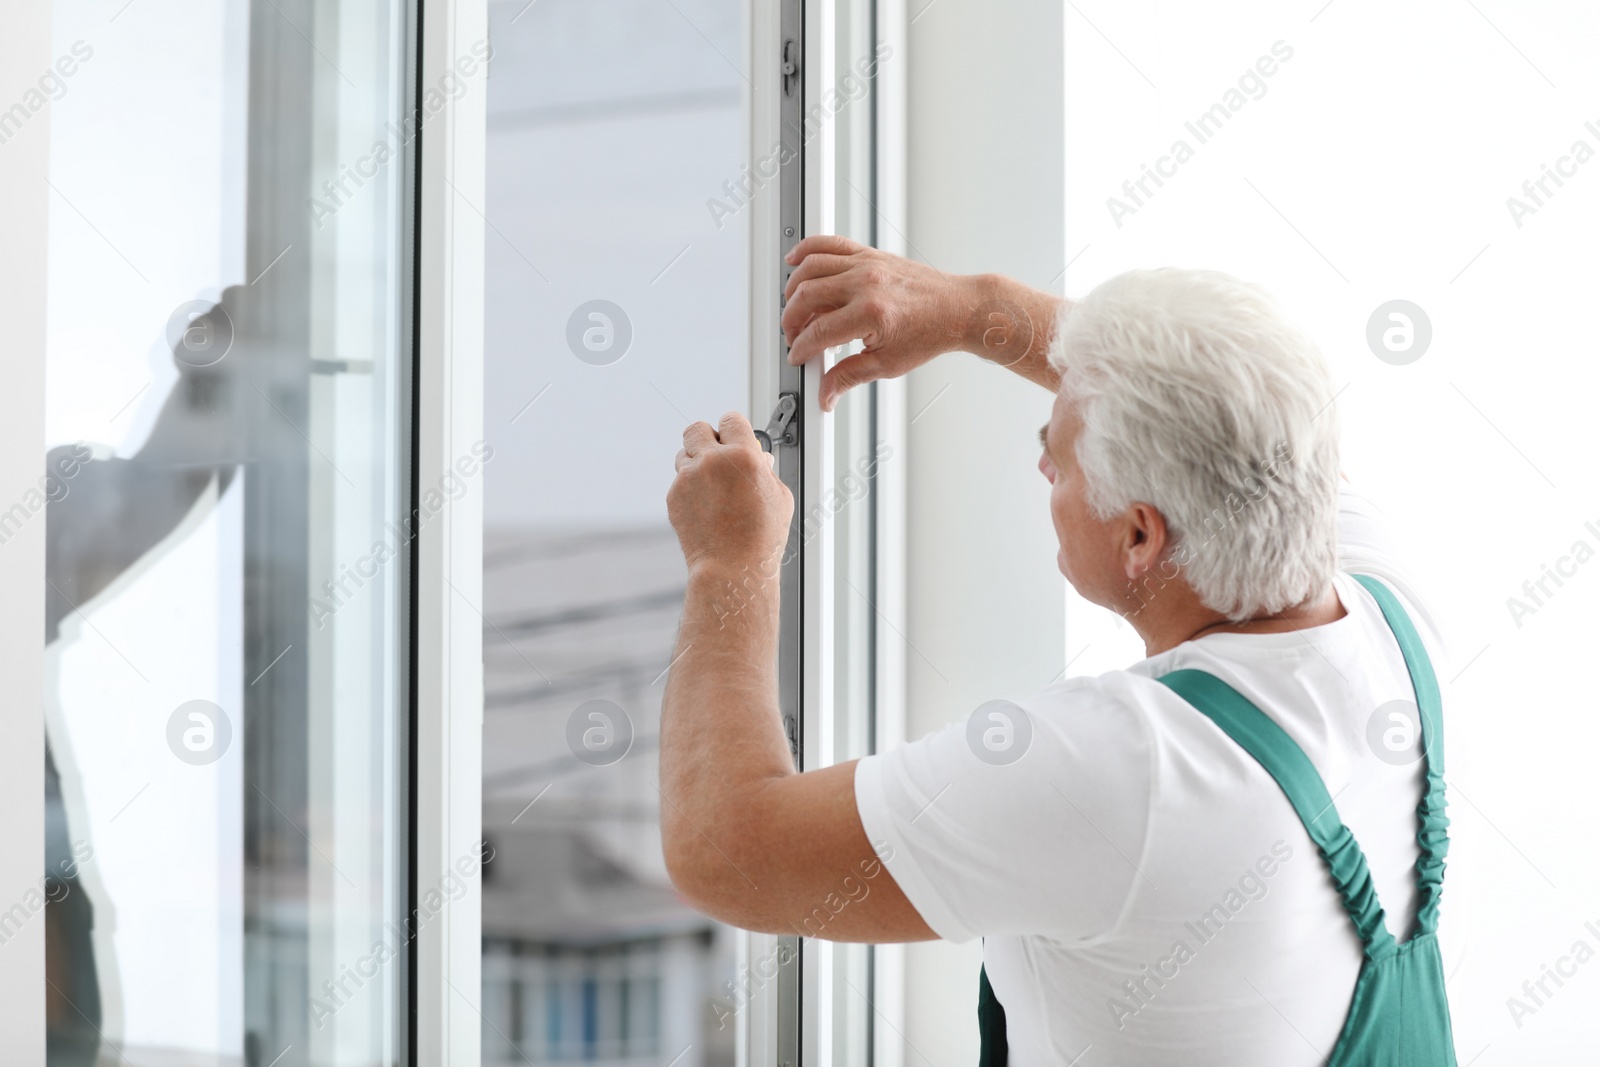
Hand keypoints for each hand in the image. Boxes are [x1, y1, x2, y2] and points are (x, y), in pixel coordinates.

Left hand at [668, 412, 794, 574]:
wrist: (731, 567)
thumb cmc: (761, 537)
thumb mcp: (779, 497)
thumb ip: (766, 471)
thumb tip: (759, 460)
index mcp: (743, 456)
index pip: (731, 419)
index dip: (734, 429)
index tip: (735, 437)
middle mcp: (712, 461)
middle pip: (697, 428)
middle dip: (707, 438)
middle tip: (716, 454)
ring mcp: (688, 478)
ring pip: (683, 454)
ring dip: (695, 462)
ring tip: (711, 485)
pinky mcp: (674, 496)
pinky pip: (679, 482)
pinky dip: (689, 489)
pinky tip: (705, 508)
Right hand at [782, 235, 978, 411]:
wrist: (955, 308)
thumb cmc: (929, 332)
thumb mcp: (887, 364)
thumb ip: (849, 377)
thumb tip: (826, 394)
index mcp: (870, 313)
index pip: (818, 331)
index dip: (801, 348)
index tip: (798, 355)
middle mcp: (865, 283)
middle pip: (806, 297)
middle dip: (791, 321)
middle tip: (794, 336)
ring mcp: (866, 264)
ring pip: (811, 267)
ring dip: (793, 289)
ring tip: (793, 308)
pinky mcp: (869, 254)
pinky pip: (829, 243)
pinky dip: (807, 249)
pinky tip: (795, 263)